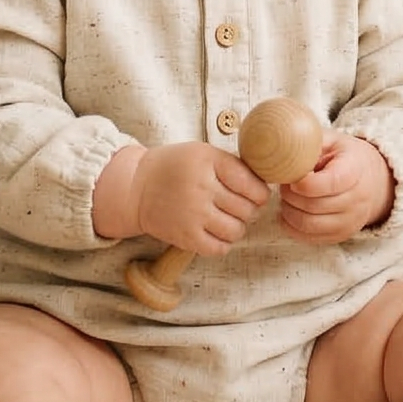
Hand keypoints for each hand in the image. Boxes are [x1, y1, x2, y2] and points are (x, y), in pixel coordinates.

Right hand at [94, 142, 268, 255]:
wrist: (137, 187)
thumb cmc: (176, 167)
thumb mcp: (203, 153)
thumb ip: (233, 165)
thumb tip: (265, 184)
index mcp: (208, 162)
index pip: (252, 184)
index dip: (260, 192)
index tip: (257, 194)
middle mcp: (201, 187)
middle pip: (247, 209)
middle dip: (250, 210)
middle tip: (240, 207)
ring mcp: (193, 214)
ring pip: (237, 230)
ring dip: (238, 227)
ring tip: (228, 219)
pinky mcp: (185, 237)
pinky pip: (219, 248)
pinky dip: (223, 243)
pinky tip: (216, 232)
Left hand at [278, 136, 393, 244]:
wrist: (373, 180)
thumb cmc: (345, 157)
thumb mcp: (333, 140)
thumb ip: (310, 142)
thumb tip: (282, 144)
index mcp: (355, 170)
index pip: (331, 183)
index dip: (306, 184)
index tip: (292, 178)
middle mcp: (357, 199)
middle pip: (315, 205)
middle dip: (291, 196)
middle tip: (283, 185)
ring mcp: (351, 221)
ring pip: (310, 224)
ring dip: (289, 212)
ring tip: (286, 198)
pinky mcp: (341, 235)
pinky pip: (311, 238)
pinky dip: (293, 227)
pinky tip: (289, 212)